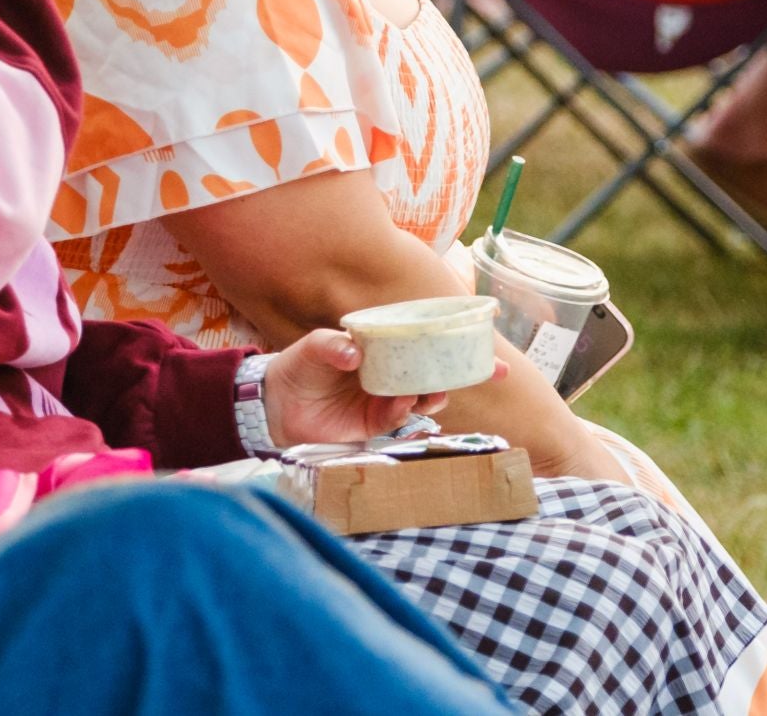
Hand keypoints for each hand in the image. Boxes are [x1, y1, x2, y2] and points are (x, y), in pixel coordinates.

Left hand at [260, 328, 504, 448]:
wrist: (276, 403)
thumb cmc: (299, 366)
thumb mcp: (313, 346)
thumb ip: (332, 345)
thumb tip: (354, 353)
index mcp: (385, 349)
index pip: (427, 343)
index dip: (460, 344)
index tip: (490, 344)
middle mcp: (392, 373)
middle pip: (437, 373)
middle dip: (465, 373)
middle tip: (486, 371)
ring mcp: (385, 399)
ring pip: (423, 397)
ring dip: (435, 392)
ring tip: (435, 389)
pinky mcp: (374, 424)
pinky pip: (397, 417)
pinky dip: (403, 409)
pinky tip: (402, 402)